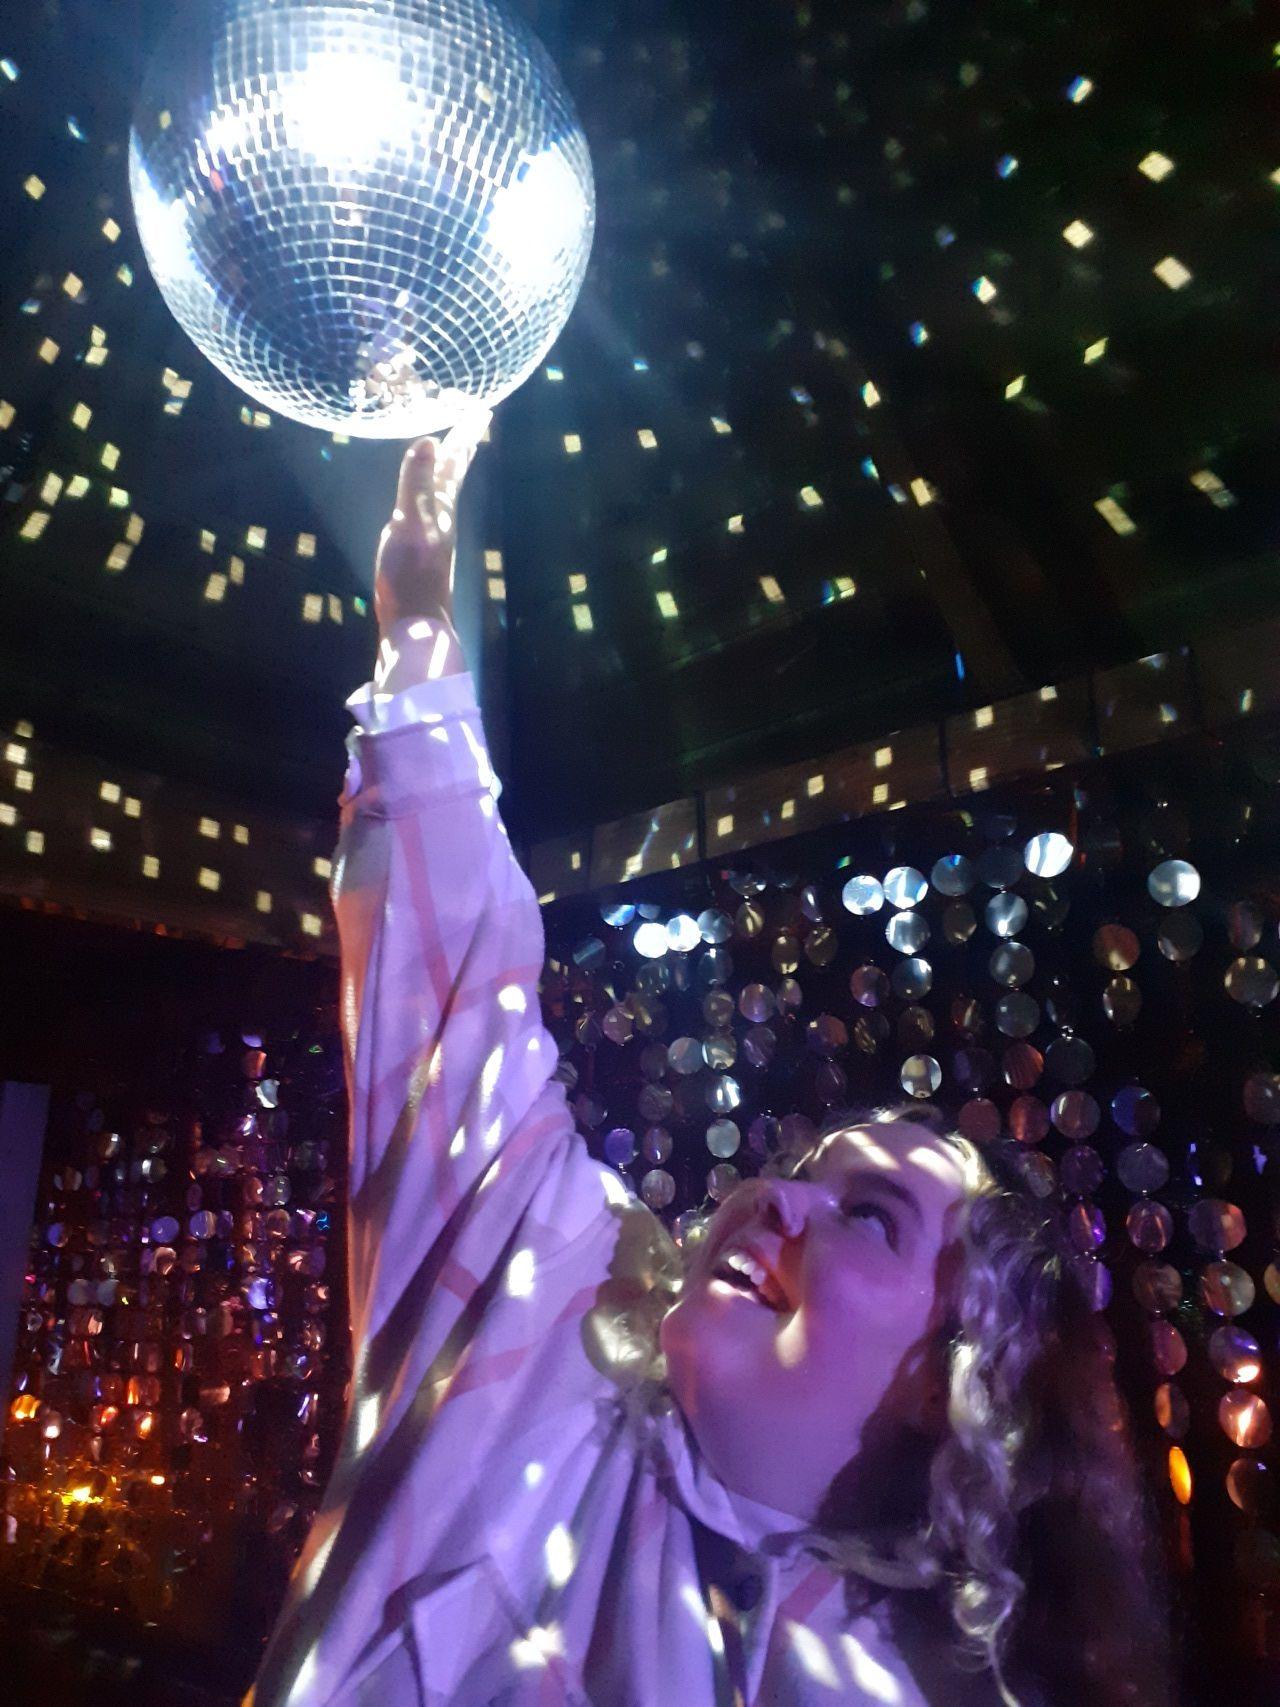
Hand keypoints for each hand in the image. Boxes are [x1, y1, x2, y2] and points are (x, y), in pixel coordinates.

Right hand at [373, 407, 490, 636]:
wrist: (414, 622)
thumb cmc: (410, 574)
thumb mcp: (410, 524)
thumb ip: (416, 484)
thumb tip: (429, 438)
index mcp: (441, 505)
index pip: (455, 460)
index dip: (464, 433)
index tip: (480, 407)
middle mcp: (442, 514)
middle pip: (456, 471)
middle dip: (463, 443)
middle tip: (475, 420)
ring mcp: (433, 532)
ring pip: (445, 487)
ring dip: (450, 464)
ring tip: (454, 447)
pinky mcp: (420, 547)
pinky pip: (429, 504)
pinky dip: (430, 488)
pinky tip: (428, 496)